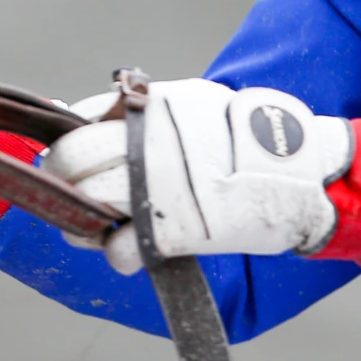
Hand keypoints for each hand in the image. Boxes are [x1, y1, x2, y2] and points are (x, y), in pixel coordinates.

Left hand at [43, 79, 350, 274]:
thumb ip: (143, 117)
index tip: (63, 164)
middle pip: (72, 162)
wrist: (299, 176)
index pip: (80, 124)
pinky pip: (118, 249)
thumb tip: (81, 122)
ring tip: (99, 230)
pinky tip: (130, 248)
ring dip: (83, 225)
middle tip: (72, 200)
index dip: (64, 148)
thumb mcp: (192, 106)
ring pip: (86, 207)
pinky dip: (117, 254)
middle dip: (62, 184)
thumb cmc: (242, 143)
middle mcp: (148, 144)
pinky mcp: (172, 229)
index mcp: (153, 109)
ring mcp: (157, 187)